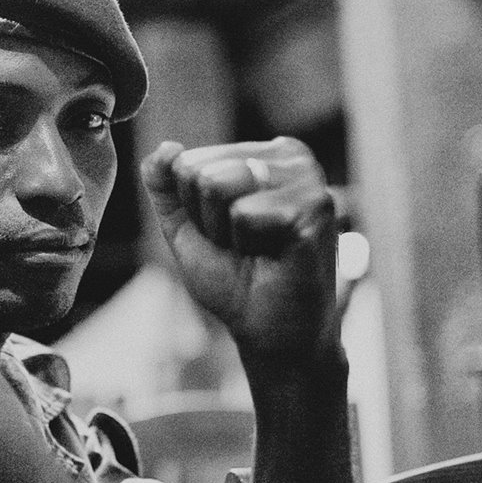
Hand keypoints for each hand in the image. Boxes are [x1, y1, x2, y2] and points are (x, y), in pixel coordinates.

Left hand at [142, 138, 340, 365]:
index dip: (194, 211)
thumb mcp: (186, 229)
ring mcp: (308, 178)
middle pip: (202, 173)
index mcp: (263, 154)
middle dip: (209, 222)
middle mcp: (291, 156)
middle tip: (244, 248)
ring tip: (259, 251)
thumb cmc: (235, 281)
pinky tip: (278, 256)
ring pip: (220, 187)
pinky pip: (245, 214)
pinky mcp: (316, 207)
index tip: (227, 235)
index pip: (189, 163)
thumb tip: (166, 148)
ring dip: (228, 234)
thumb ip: (166, 187)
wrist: (270, 333)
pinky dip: (250, 245)